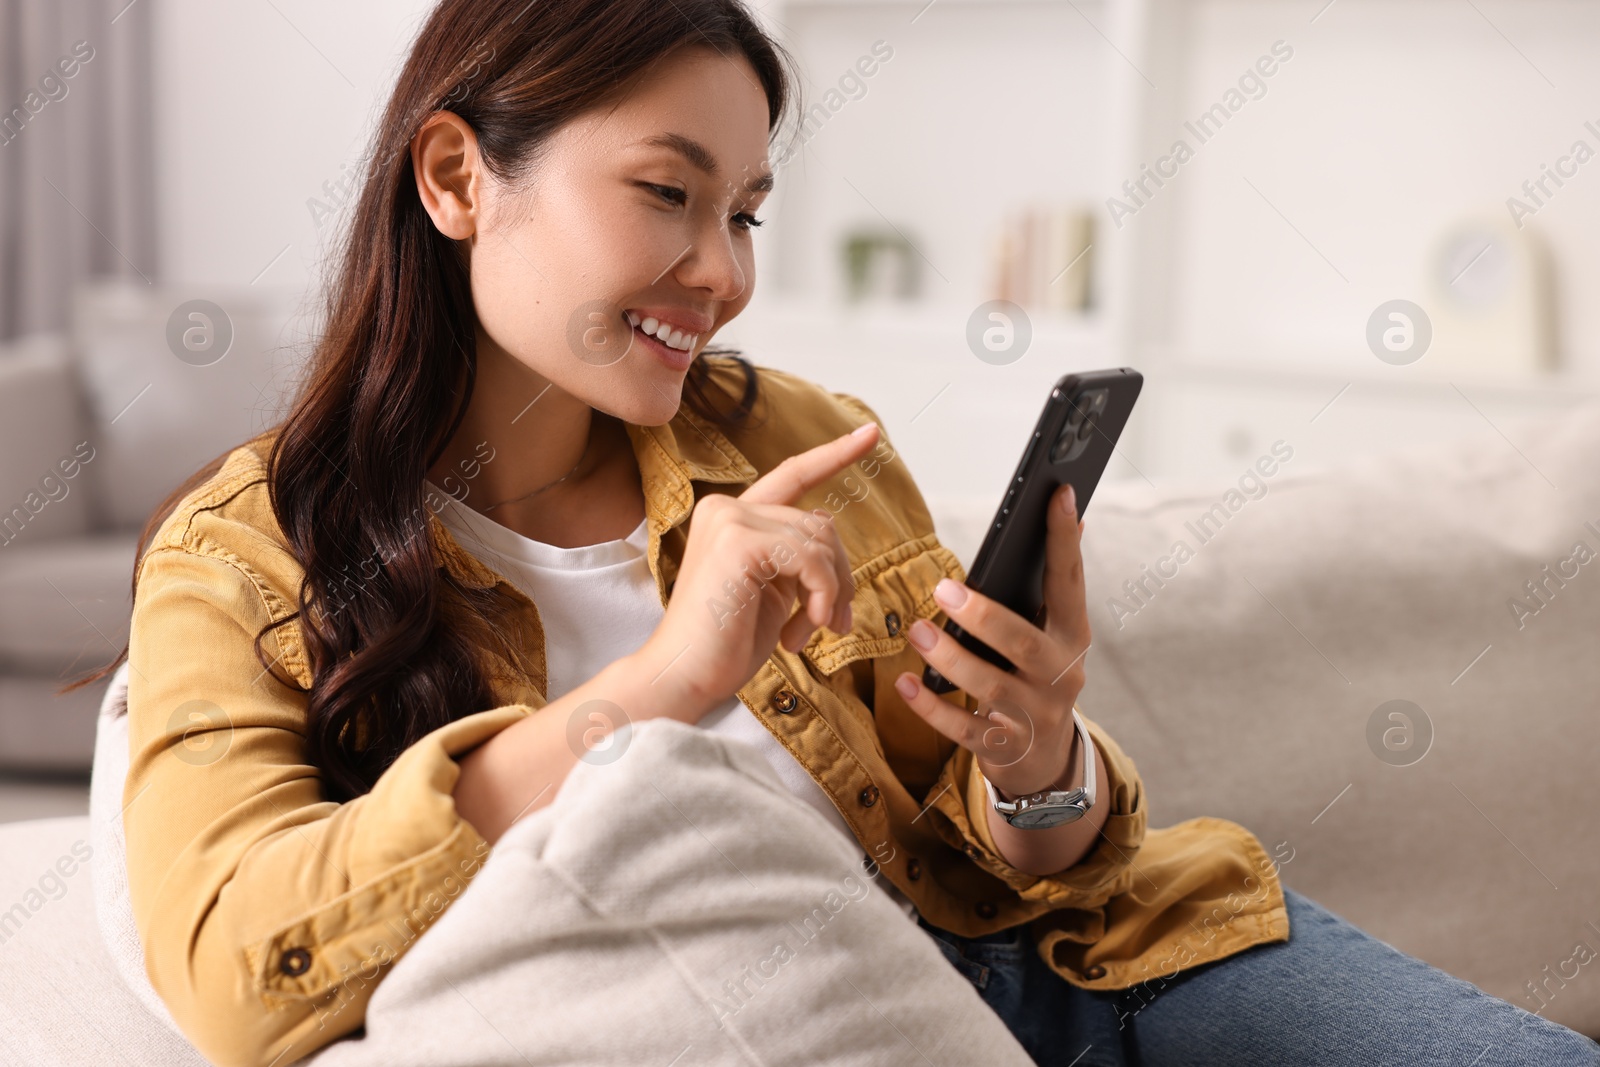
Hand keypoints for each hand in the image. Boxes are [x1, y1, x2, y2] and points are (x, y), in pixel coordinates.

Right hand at [633, 423, 880, 722]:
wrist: (684, 677)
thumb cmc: (726, 644)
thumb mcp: (773, 590)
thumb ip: (794, 553)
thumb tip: (827, 524)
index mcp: (731, 516)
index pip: (792, 474)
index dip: (834, 455)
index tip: (871, 433)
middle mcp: (726, 507)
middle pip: (820, 524)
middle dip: (839, 577)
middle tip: (832, 623)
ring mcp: (730, 520)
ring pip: (821, 542)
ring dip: (830, 594)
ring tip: (809, 631)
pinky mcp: (738, 542)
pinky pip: (811, 560)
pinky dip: (821, 596)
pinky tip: (802, 629)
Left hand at [893, 482, 1090, 798]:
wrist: (1045, 760)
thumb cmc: (1038, 677)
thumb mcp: (1055, 634)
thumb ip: (1055, 588)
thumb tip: (1074, 520)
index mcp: (1073, 636)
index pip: (1070, 582)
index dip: (1066, 540)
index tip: (1059, 495)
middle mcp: (1060, 676)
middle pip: (1024, 645)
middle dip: (984, 617)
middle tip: (944, 589)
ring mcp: (1034, 715)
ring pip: (990, 686)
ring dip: (950, 659)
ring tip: (918, 630)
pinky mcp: (1003, 747)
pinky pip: (963, 728)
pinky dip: (932, 707)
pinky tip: (906, 683)